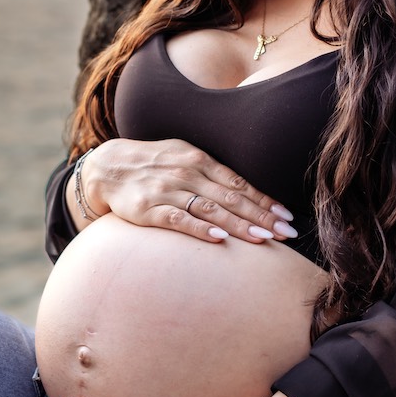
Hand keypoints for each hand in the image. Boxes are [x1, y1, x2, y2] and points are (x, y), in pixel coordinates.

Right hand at [78, 138, 296, 243]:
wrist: (107, 167)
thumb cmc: (154, 164)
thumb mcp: (185, 158)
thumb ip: (214, 174)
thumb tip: (249, 193)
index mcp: (199, 160)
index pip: (239, 183)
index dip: (265, 200)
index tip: (287, 216)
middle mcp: (187, 173)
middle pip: (231, 197)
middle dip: (262, 216)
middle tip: (288, 232)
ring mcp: (167, 190)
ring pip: (210, 209)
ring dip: (239, 224)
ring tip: (264, 238)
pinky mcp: (149, 209)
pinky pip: (178, 219)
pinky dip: (199, 228)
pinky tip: (218, 238)